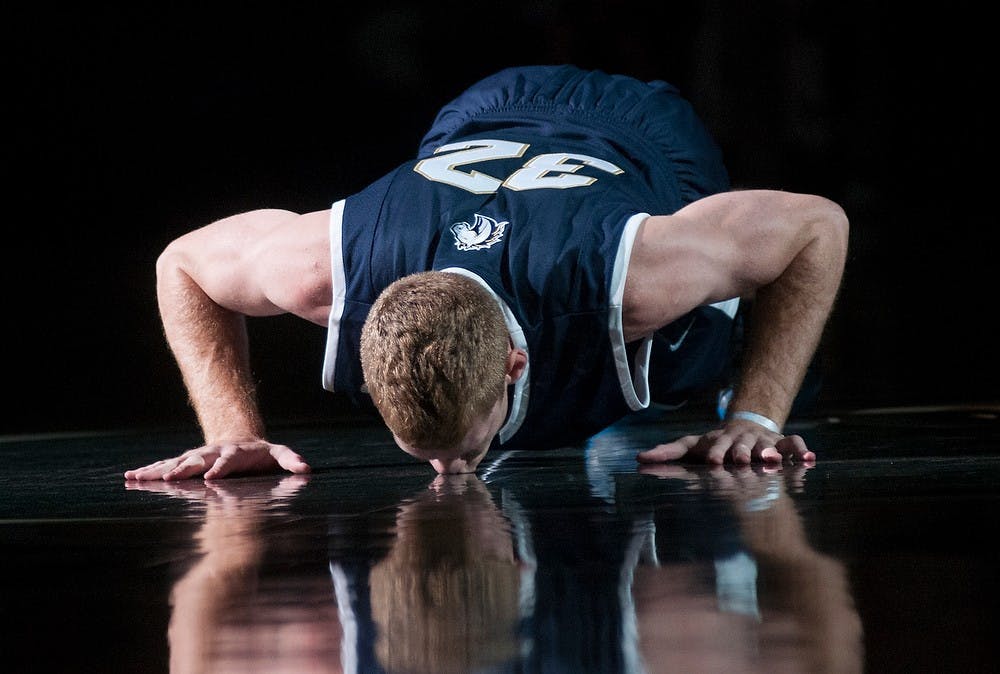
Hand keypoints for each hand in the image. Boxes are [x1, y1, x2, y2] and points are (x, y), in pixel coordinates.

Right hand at [124, 439, 310, 480]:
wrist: (241, 439)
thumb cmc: (261, 454)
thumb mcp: (279, 455)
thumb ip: (291, 460)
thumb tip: (306, 468)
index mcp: (236, 453)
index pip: (228, 460)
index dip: (221, 468)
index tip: (212, 478)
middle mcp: (213, 453)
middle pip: (198, 460)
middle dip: (185, 468)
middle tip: (171, 477)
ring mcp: (198, 456)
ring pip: (177, 462)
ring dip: (159, 469)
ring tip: (138, 476)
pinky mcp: (186, 461)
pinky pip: (165, 466)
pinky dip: (149, 471)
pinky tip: (130, 476)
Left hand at [636, 418, 814, 465]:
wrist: (746, 424)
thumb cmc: (715, 443)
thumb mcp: (691, 445)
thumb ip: (667, 452)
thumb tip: (638, 456)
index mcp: (718, 441)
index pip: (716, 445)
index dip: (715, 452)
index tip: (714, 462)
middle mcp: (740, 440)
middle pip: (742, 445)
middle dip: (742, 453)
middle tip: (742, 461)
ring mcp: (761, 441)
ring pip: (767, 445)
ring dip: (770, 452)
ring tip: (774, 461)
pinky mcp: (779, 443)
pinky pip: (792, 444)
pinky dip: (801, 450)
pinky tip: (810, 460)